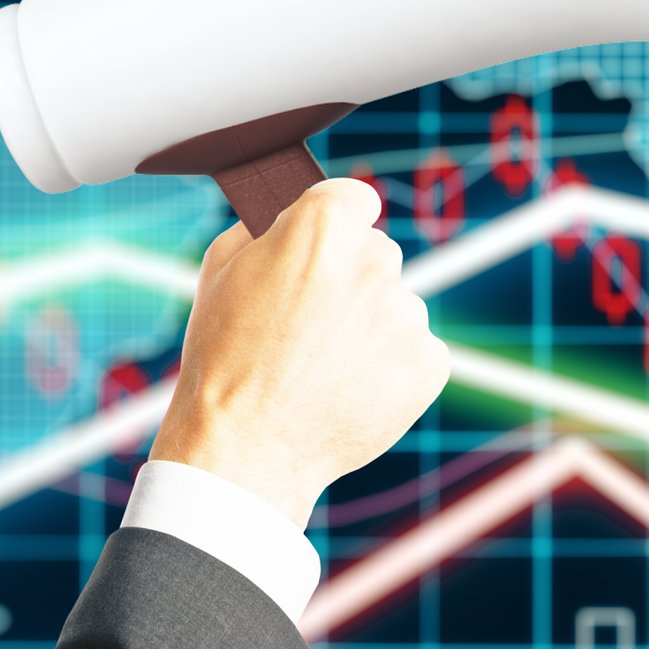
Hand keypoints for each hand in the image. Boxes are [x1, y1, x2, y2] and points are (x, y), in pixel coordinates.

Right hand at [146, 176, 449, 531]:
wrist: (246, 450)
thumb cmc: (224, 361)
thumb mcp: (220, 273)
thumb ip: (263, 231)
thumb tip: (286, 219)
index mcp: (323, 227)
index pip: (353, 198)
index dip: (334, 224)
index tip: (324, 247)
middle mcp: (375, 261)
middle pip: (374, 255)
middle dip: (348, 280)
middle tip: (309, 325)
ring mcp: (406, 314)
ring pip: (393, 307)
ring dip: (368, 328)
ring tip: (321, 369)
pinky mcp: (428, 363)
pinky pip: (415, 352)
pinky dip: (390, 369)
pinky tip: (347, 390)